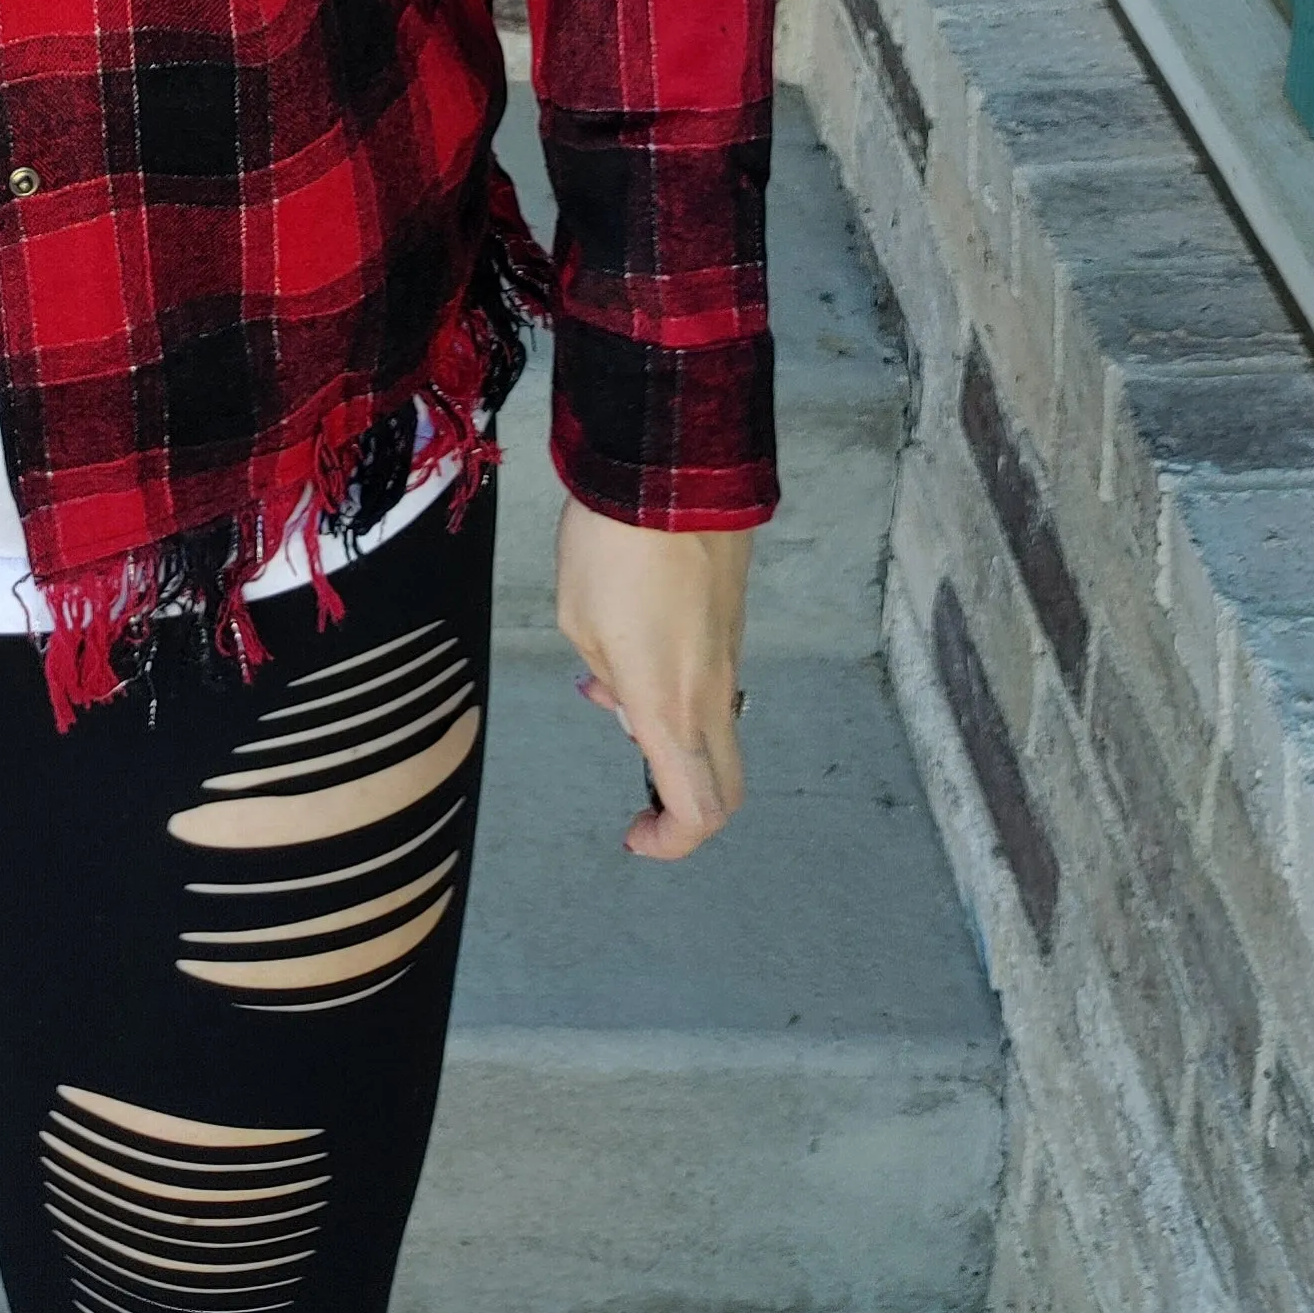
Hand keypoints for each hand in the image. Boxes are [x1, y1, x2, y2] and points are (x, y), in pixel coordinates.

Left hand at [557, 503, 751, 859]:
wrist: (671, 471)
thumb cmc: (611, 548)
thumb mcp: (578, 620)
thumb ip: (606, 677)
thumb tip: (622, 699)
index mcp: (668, 707)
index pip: (698, 810)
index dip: (671, 842)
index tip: (634, 832)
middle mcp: (712, 695)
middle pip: (726, 788)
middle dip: (686, 811)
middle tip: (641, 799)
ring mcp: (732, 659)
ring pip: (719, 734)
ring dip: (677, 741)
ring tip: (611, 691)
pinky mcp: (734, 625)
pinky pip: (715, 685)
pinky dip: (683, 696)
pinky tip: (634, 649)